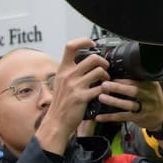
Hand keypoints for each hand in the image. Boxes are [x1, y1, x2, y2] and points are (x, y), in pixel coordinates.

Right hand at [38, 39, 108, 153]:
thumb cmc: (61, 102)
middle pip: (93, 58)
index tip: (92, 44)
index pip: (70, 46)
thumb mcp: (61, 82)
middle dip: (104, 62)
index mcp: (63, 69)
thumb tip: (85, 60)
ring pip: (100, 71)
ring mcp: (74, 86)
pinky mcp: (82, 97)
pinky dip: (105, 89)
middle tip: (105, 69)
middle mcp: (68, 75)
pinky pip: (101, 88)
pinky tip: (103, 92)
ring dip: (106, 76)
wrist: (56, 121)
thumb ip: (71, 71)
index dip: (84, 41)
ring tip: (104, 82)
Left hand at [93, 79, 162, 130]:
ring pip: (128, 104)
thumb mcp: (151, 87)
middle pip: (134, 91)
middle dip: (118, 87)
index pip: (137, 80)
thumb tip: (119, 72)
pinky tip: (100, 116)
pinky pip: (123, 117)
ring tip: (101, 97)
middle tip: (104, 84)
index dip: (122, 79)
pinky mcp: (138, 118)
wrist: (162, 117)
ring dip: (114, 101)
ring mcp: (145, 108)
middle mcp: (149, 96)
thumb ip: (140, 81)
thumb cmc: (152, 99)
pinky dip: (110, 117)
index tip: (109, 76)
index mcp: (151, 85)